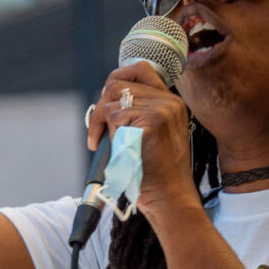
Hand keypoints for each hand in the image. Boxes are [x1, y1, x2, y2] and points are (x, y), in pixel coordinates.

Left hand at [87, 63, 199, 213]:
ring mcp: (162, 110)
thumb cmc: (155, 173)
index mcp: (172, 102)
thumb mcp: (155, 136)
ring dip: (101, 124)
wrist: (170, 198)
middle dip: (100, 107)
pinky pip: (114, 117)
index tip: (106, 101)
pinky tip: (118, 151)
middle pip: (118, 84)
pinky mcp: (152, 122)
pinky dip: (108, 134)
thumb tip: (108, 99)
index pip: (140, 70)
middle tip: (97, 132)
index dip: (117, 79)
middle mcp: (169, 101)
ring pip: (112, 102)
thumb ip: (140, 113)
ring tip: (107, 145)